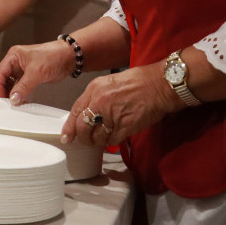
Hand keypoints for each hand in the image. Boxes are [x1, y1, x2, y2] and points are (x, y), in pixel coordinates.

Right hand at [0, 39, 74, 104]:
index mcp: (14, 56)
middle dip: (1, 89)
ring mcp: (22, 68)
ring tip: (12, 101)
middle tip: (5, 101)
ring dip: (9, 92)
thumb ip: (23, 87)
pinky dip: (17, 92)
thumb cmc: (54, 56)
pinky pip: (18, 85)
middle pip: (1, 77)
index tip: (1, 97)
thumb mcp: (37, 72)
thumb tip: (13, 98)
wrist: (69, 57)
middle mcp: (16, 61)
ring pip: (9, 82)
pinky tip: (19, 98)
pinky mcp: (29, 75)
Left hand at [61, 64, 178, 147]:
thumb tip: (87, 113)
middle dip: (82, 138)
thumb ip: (96, 97)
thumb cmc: (137, 82)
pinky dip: (110, 142)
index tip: (66, 136)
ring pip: (96, 137)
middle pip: (82, 127)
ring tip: (101, 139)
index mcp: (94, 89)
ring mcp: (112, 115)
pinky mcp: (125, 126)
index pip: (75, 111)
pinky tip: (114, 137)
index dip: (69, 127)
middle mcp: (100, 102)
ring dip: (97, 141)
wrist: (159, 85)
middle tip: (85, 141)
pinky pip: (111, 140)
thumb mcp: (109, 82)